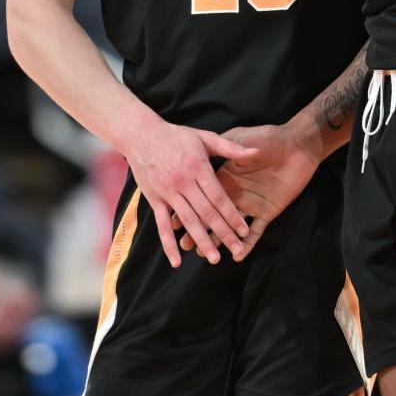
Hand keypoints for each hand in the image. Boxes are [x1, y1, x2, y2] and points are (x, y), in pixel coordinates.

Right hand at [123, 118, 262, 268]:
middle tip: (237, 250)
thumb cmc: (176, 136)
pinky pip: (162, 226)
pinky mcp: (154, 200)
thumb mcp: (204, 137)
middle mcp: (183, 182)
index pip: (219, 198)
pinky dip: (169, 244)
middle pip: (207, 213)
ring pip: (188, 221)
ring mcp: (167, 193)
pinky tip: (177, 261)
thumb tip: (254, 153)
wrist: (141, 134)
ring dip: (201, 241)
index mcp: (198, 168)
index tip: (244, 232)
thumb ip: (230, 148)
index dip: (232, 216)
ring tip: (214, 258)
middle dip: (223, 234)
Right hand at [179, 123, 319, 259]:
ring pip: (232, 226)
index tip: (177, 223)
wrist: (295, 143)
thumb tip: (212, 150)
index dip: (193, 209)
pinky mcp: (267, 211)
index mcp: (225, 176)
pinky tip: (240, 256)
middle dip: (200, 231)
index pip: (205, 197)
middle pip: (214, 215)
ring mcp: (250, 204)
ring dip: (219, 240)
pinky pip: (258, 231)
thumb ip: (228, 148)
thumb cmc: (267, 137)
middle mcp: (235, 193)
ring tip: (205, 255)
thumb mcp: (242, 138)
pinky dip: (250, 245)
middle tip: (188, 246)